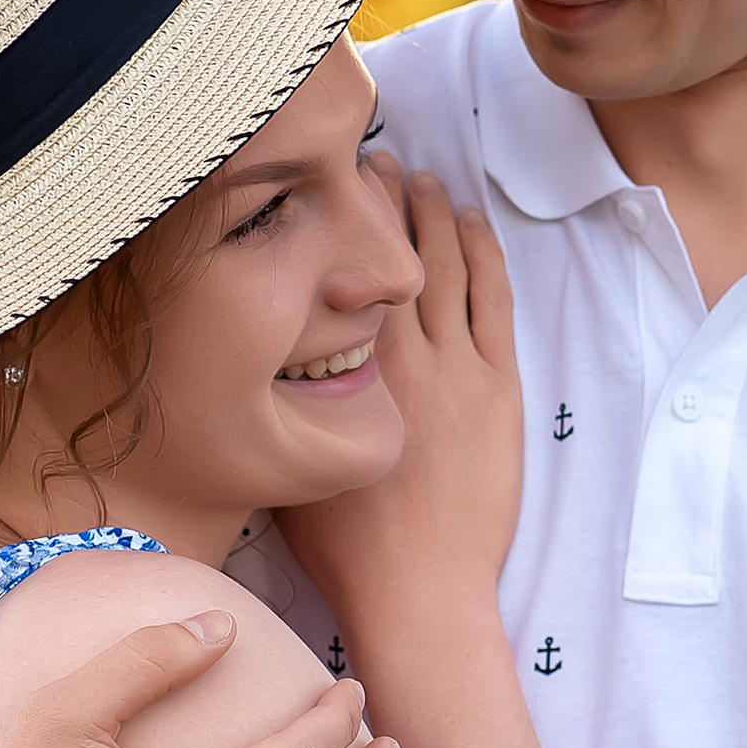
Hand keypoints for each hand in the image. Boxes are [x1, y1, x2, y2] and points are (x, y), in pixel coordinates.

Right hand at [277, 164, 520, 636]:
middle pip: (388, 253)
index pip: (333, 269)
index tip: (326, 181)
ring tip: (423, 178)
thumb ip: (277, 404)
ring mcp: (453, 368)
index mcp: (337, 371)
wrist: (418, 590)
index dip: (333, 217)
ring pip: (445, 266)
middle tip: (374, 158)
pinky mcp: (496, 387)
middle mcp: (394, 355)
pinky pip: (491, 299)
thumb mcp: (287, 463)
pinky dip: (483, 253)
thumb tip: (250, 363)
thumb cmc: (346, 546)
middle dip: (382, 198)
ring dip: (433, 214)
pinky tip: (472, 223)